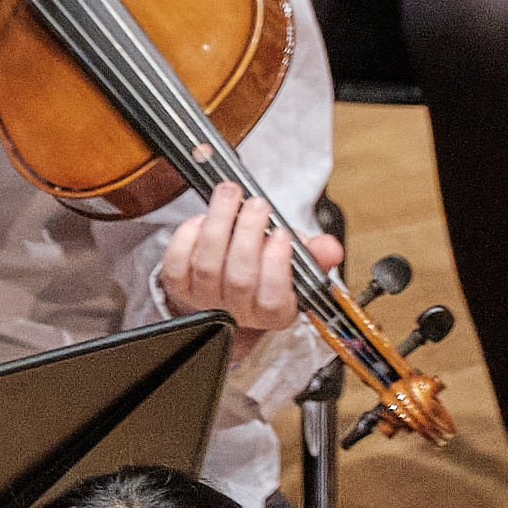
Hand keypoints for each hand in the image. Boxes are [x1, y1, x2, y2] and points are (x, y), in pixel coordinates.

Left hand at [156, 181, 333, 334]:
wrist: (230, 278)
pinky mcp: (179, 287)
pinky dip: (186, 238)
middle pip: (239, 278)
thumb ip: (315, 254)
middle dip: (248, 234)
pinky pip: (176, 265)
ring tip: (230, 194)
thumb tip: (330, 248)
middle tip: (257, 203)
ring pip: (208, 266)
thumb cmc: (266, 266)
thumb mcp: (297, 260)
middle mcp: (238, 312)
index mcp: (274, 311)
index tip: (280, 233)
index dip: (276, 265)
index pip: (274, 298)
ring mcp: (205, 301)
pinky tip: (201, 220)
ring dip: (219, 224)